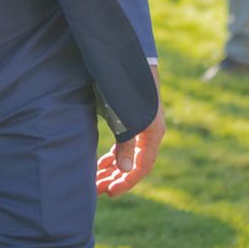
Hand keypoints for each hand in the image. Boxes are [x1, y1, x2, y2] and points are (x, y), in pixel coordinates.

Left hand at [95, 67, 164, 196]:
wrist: (124, 54)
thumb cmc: (124, 83)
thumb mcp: (123, 114)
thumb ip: (126, 142)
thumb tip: (126, 170)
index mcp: (153, 132)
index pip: (142, 166)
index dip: (126, 182)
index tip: (110, 193)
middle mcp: (150, 131)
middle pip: (134, 164)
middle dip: (115, 178)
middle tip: (97, 191)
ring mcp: (141, 125)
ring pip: (127, 155)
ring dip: (112, 169)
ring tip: (95, 182)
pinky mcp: (130, 119)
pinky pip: (124, 145)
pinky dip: (112, 156)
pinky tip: (100, 164)